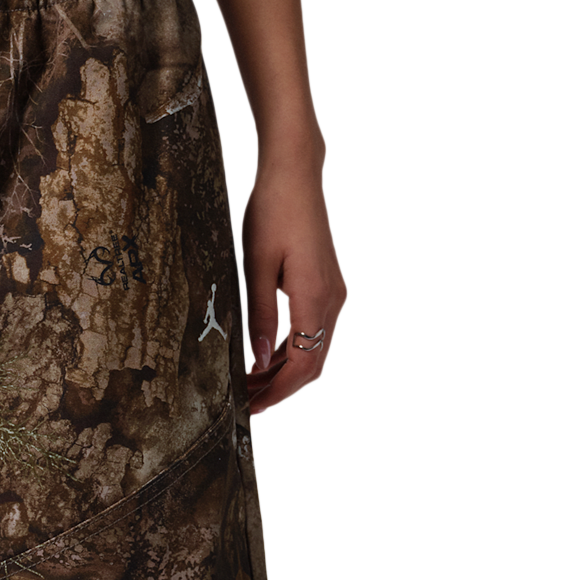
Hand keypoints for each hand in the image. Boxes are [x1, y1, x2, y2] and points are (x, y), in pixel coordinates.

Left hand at [241, 147, 347, 416]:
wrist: (294, 174)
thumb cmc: (274, 211)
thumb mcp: (255, 267)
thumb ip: (259, 316)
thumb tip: (257, 359)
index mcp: (316, 299)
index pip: (301, 365)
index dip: (276, 391)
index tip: (250, 406)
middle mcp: (332, 300)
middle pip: (311, 363)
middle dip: (279, 387)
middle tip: (246, 402)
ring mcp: (333, 293)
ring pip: (313, 349)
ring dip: (284, 370)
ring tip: (250, 383)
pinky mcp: (326, 286)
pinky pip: (312, 331)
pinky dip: (290, 350)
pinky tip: (266, 357)